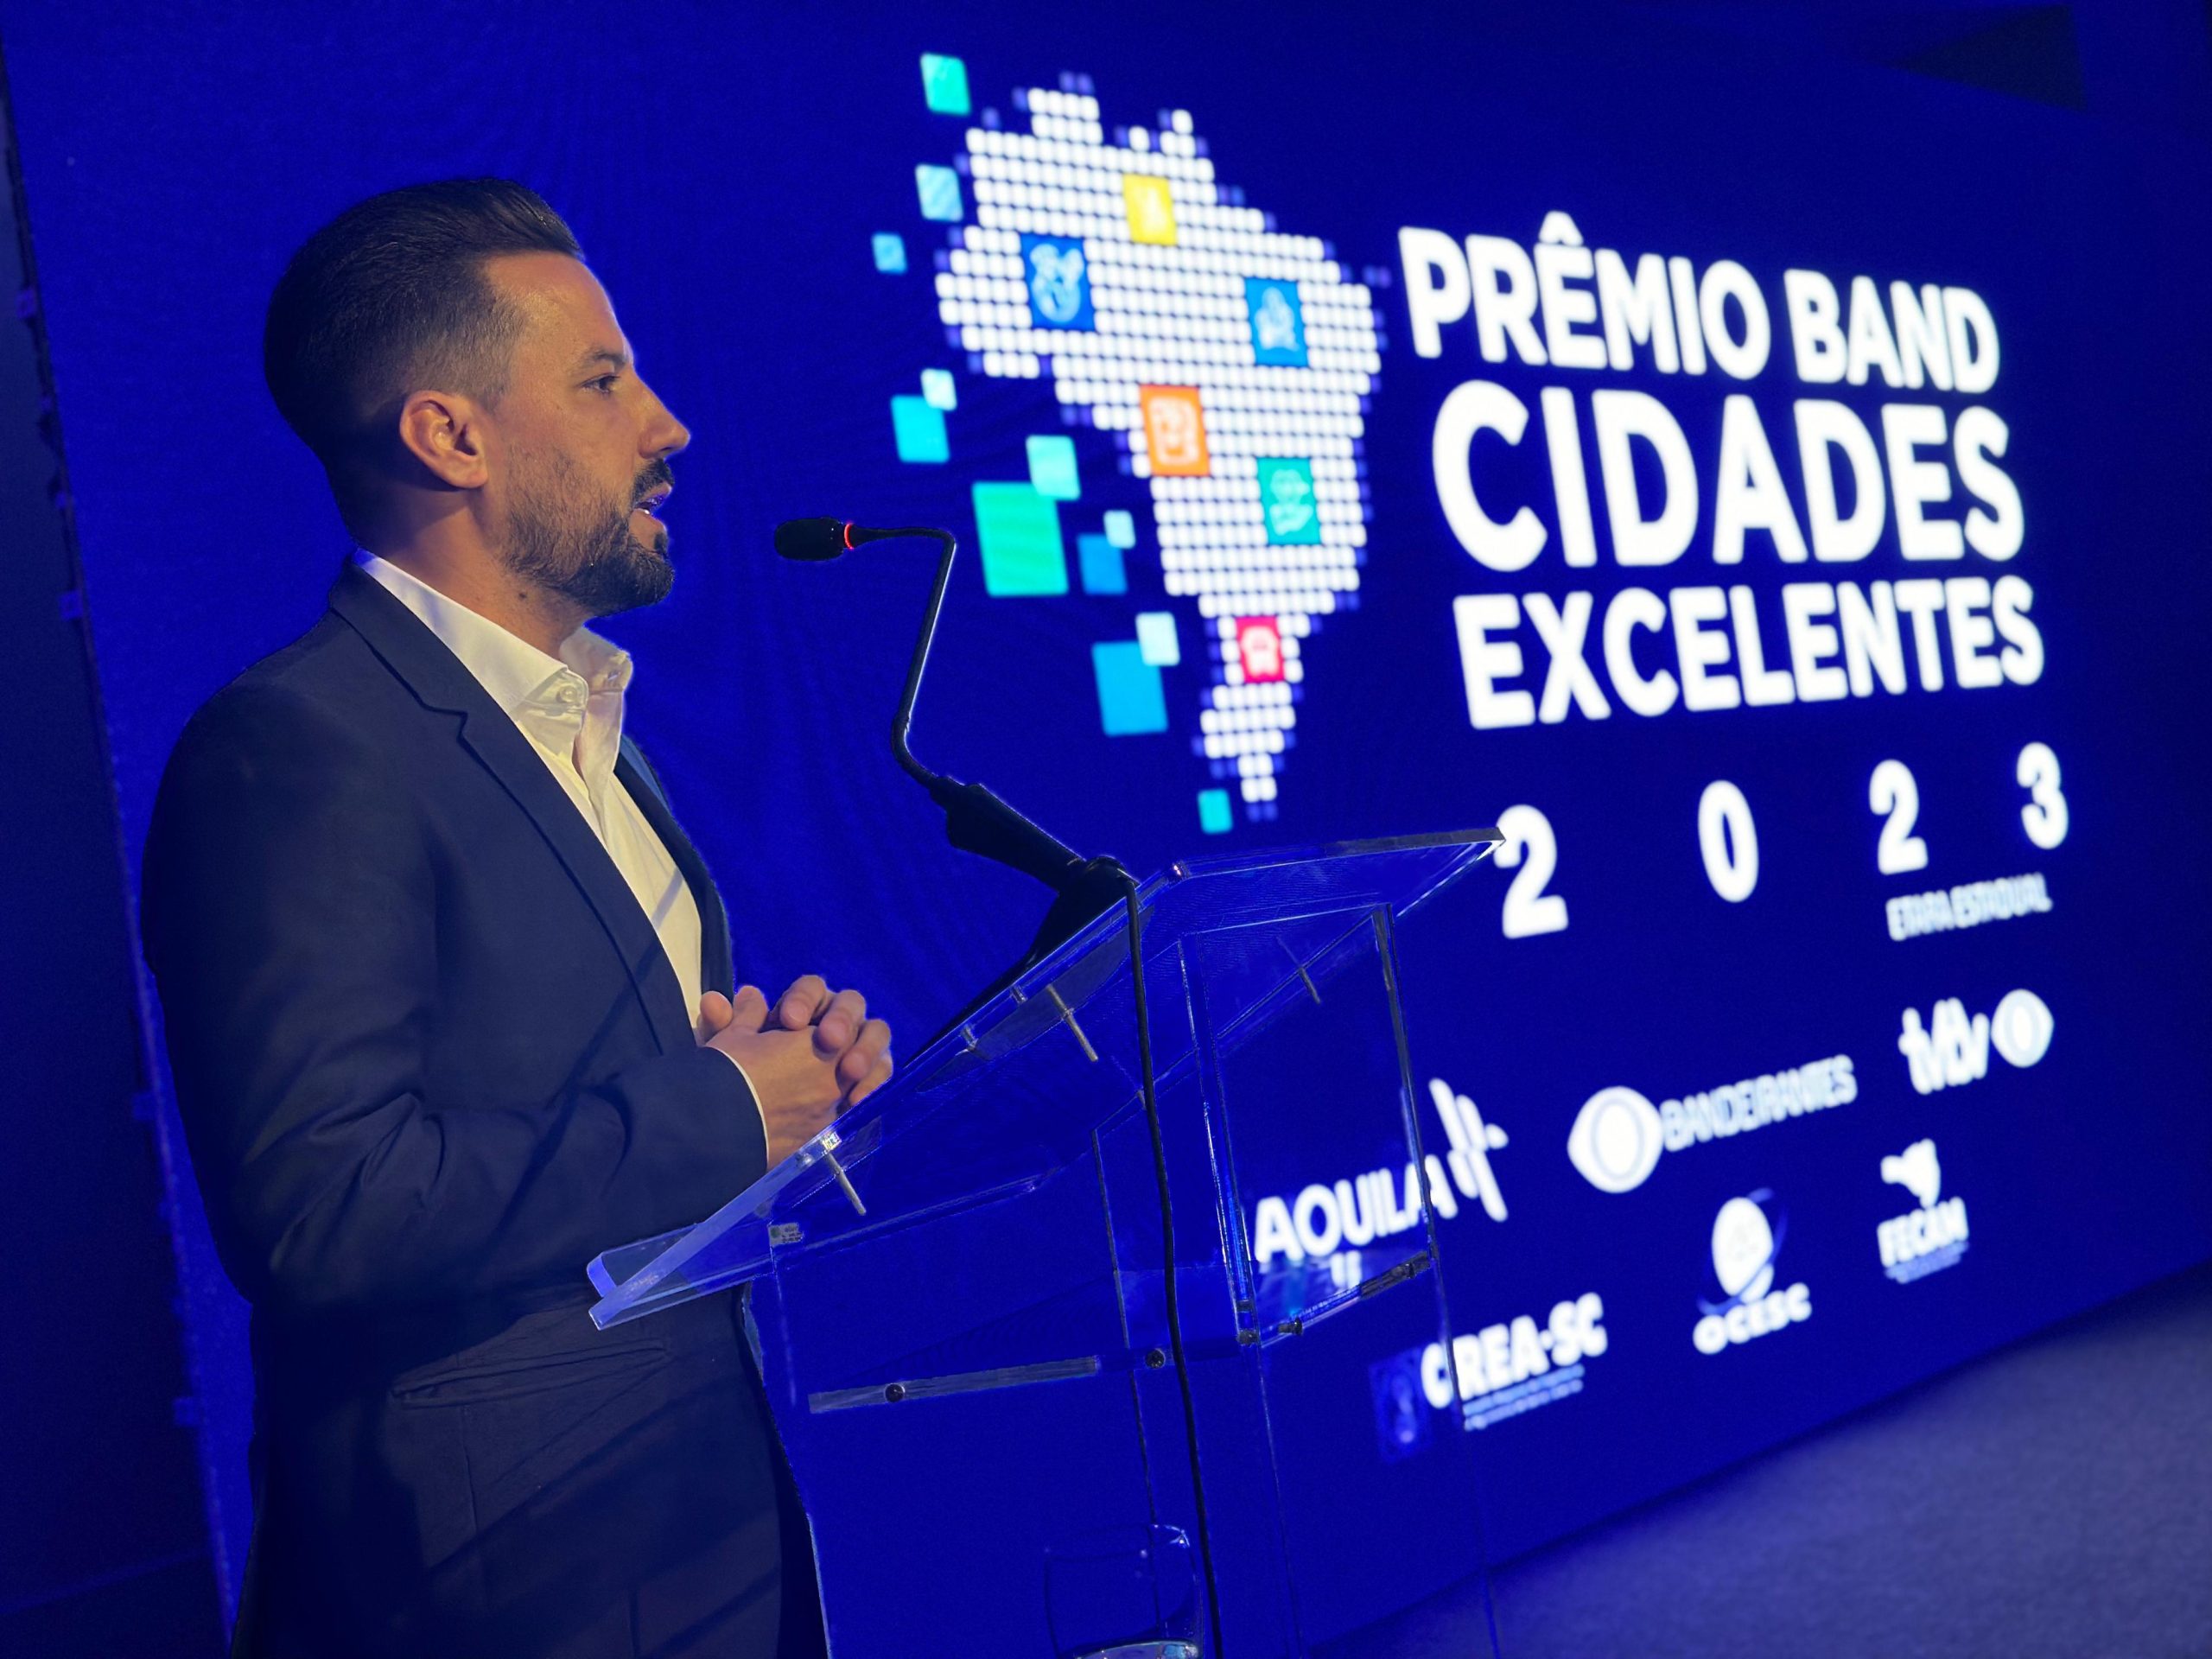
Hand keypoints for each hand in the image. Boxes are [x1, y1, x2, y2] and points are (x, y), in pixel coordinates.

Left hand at [698, 977, 893, 1164]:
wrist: (759, 1131)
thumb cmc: (743, 1082)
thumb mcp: (728, 1056)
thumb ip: (721, 1030)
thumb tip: (714, 1001)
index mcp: (802, 1010)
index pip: (812, 989)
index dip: (804, 1000)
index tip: (790, 1022)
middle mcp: (833, 1023)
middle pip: (850, 1003)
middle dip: (842, 1018)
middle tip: (829, 1040)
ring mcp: (856, 1050)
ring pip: (876, 1032)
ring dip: (867, 1047)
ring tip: (849, 1071)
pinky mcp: (869, 1080)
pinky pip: (883, 1071)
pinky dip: (876, 1081)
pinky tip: (856, 1100)